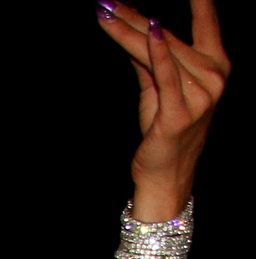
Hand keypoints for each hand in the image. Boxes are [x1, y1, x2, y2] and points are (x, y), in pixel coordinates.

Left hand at [97, 2, 229, 213]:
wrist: (165, 176)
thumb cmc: (162, 131)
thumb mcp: (157, 87)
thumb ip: (149, 57)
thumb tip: (135, 25)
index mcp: (216, 65)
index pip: (207, 19)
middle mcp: (214, 76)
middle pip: (168, 36)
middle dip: (135, 16)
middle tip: (108, 1)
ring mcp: (201, 95)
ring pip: (160, 52)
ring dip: (129, 30)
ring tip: (107, 11)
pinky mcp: (180, 113)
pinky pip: (165, 75)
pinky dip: (155, 51)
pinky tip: (148, 28)